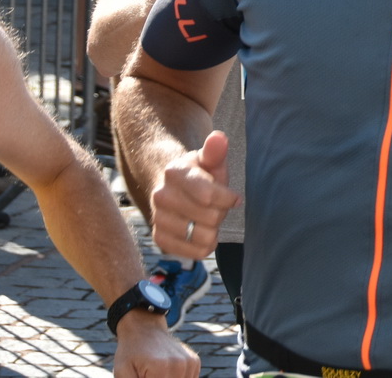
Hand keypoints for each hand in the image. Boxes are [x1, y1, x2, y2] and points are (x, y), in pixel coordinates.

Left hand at [112, 312, 198, 376]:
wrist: (144, 328)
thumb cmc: (130, 352)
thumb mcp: (123, 372)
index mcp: (161, 368)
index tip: (144, 376)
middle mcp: (180, 365)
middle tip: (148, 373)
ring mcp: (190, 363)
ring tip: (154, 373)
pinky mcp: (194, 362)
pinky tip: (165, 373)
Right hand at [150, 132, 238, 263]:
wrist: (174, 188)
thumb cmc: (199, 174)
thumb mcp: (209, 159)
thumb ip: (215, 151)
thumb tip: (219, 138)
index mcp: (175, 172)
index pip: (209, 196)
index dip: (228, 198)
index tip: (233, 197)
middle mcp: (161, 196)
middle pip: (210, 217)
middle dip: (221, 213)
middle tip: (217, 207)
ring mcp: (158, 218)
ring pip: (203, 237)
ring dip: (213, 230)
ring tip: (208, 218)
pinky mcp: (160, 239)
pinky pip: (194, 253)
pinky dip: (205, 246)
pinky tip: (203, 233)